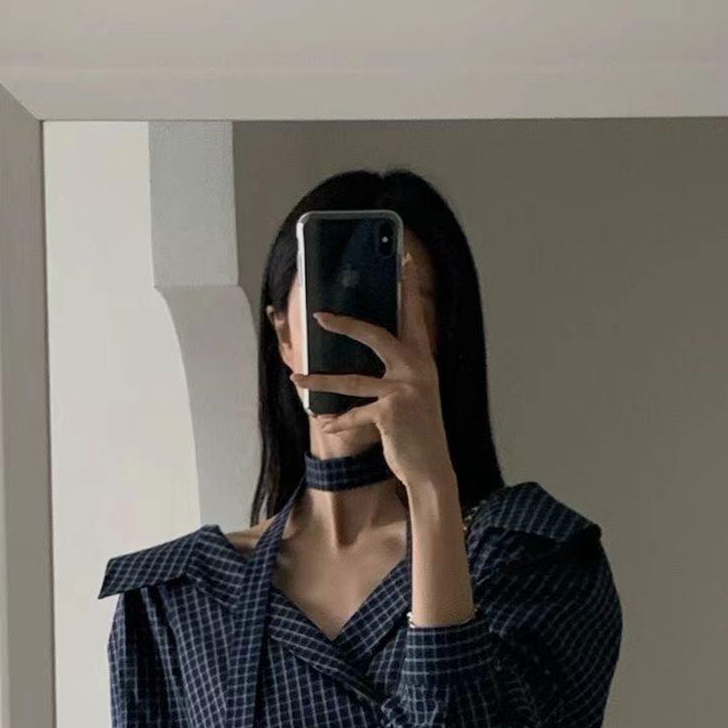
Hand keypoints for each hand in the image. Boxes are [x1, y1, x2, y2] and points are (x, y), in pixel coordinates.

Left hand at [289, 253, 453, 492]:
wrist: (431, 468)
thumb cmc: (417, 431)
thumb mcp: (413, 395)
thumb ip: (397, 373)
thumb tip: (372, 354)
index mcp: (423, 360)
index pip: (414, 316)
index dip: (409, 287)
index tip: (405, 259)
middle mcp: (417, 369)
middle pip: (376, 336)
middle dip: (345, 325)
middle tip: (320, 315)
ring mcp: (404, 390)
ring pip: (352, 380)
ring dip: (320, 380)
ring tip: (296, 377)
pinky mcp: (390, 412)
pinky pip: (354, 413)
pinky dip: (339, 421)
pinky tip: (327, 424)